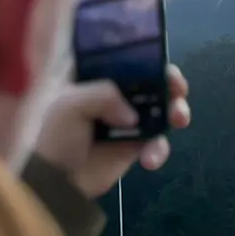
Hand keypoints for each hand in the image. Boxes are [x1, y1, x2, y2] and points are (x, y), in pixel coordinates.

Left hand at [33, 65, 190, 200]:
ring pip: (161, 106)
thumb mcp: (69, 106)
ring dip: (176, 109)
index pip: (122, 53)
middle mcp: (112, 91)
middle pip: (150, 77)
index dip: (144, 52)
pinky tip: (149, 160)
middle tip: (178, 88)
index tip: (160, 58)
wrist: (57, 183)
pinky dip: (160, 148)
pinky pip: (158, 140)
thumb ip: (103, 95)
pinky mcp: (135, 143)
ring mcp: (126, 117)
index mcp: (91, 74)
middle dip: (170, 80)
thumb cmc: (56, 137)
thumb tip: (133, 116)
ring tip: (179, 119)